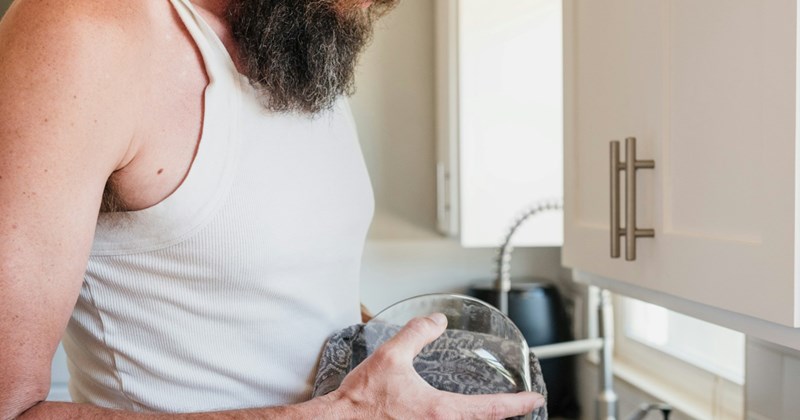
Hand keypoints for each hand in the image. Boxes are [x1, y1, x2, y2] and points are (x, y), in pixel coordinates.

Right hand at [327, 313, 545, 418]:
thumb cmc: (361, 400)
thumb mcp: (391, 357)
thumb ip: (417, 334)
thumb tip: (437, 321)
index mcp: (440, 412)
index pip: (492, 409)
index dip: (517, 404)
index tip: (534, 400)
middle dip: (502, 416)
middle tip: (519, 407)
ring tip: (491, 411)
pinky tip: (453, 415)